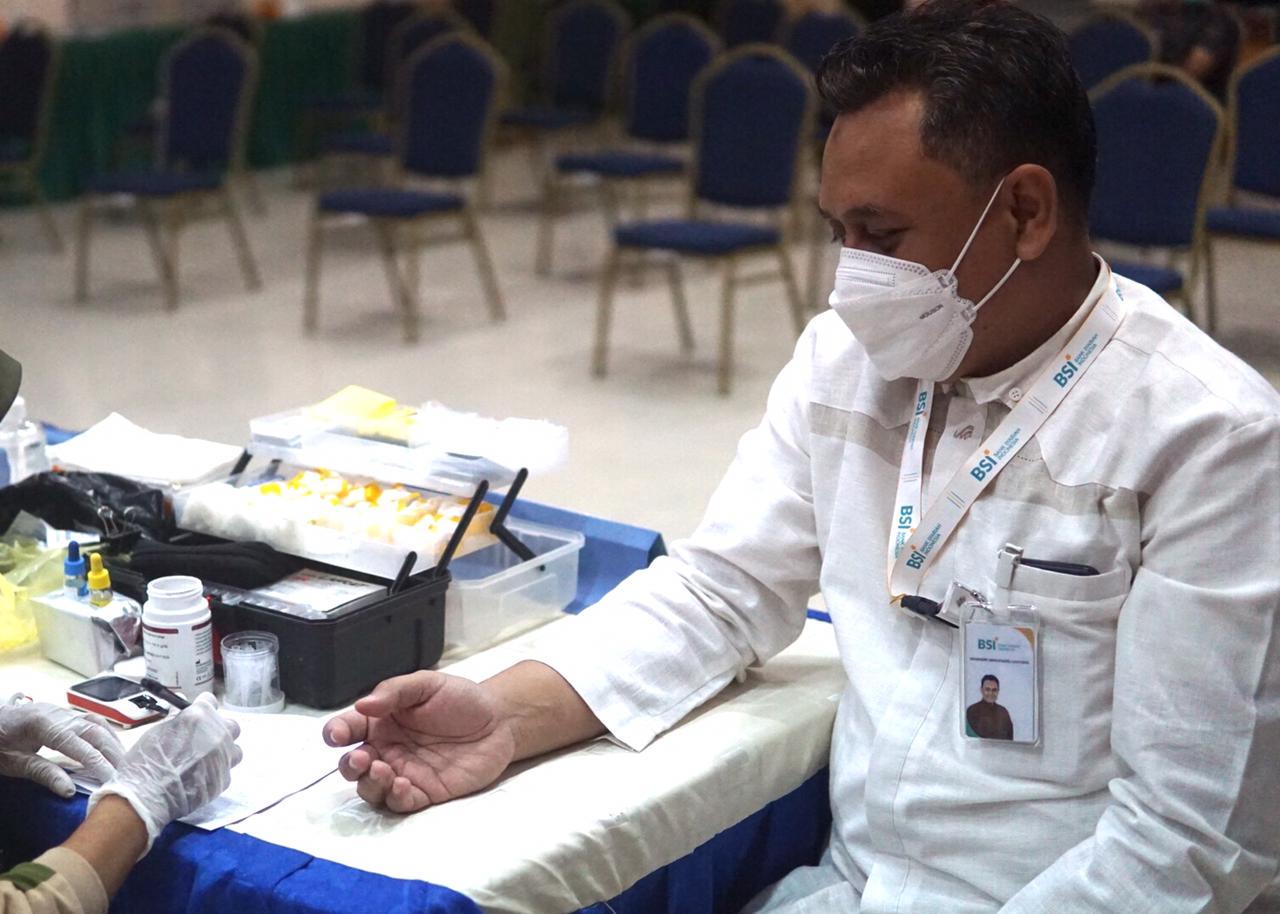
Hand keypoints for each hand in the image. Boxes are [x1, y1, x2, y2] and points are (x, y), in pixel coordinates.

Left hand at [0, 696, 124, 796]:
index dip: (98, 763)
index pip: (79, 745)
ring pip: (97, 724)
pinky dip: (106, 734)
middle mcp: (59, 714)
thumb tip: (69, 790)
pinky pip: (92, 721)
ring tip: (125, 761)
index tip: (111, 779)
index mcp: (43, 724)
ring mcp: (63, 711)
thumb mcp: (14, 763)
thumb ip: (43, 773)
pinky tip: (112, 746)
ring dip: (113, 742)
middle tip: (126, 773)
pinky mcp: (65, 714)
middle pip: (95, 731)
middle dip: (113, 752)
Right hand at [89, 693, 241, 850]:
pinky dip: (216, 773)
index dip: (202, 707)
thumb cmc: (145, 762)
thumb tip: (186, 715)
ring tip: (206, 761)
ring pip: (235, 750)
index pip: (210, 701)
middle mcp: (217, 733)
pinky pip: (226, 771)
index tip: (198, 714)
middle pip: (230, 725)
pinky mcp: (224, 779)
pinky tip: (200, 778)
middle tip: (203, 739)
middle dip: (218, 730)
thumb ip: (179, 721)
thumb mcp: (157, 732)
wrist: (146, 797)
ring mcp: (223, 757)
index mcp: (199, 716)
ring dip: (224, 752)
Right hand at [323, 671, 515, 813]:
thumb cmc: (460, 699)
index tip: (337, 736)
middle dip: (350, 765)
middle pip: (353, 765)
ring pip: (371, 789)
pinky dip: (396, 797)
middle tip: (362, 758)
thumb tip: (362, 704)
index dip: (335, 733)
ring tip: (382, 771)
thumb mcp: (427, 684)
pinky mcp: (424, 793)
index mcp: (381, 721)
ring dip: (369, 784)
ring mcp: (404, 773)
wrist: (500, 720)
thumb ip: (394, 692)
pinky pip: (400, 803)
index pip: (348, 729)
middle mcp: (387, 749)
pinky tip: (403, 784)